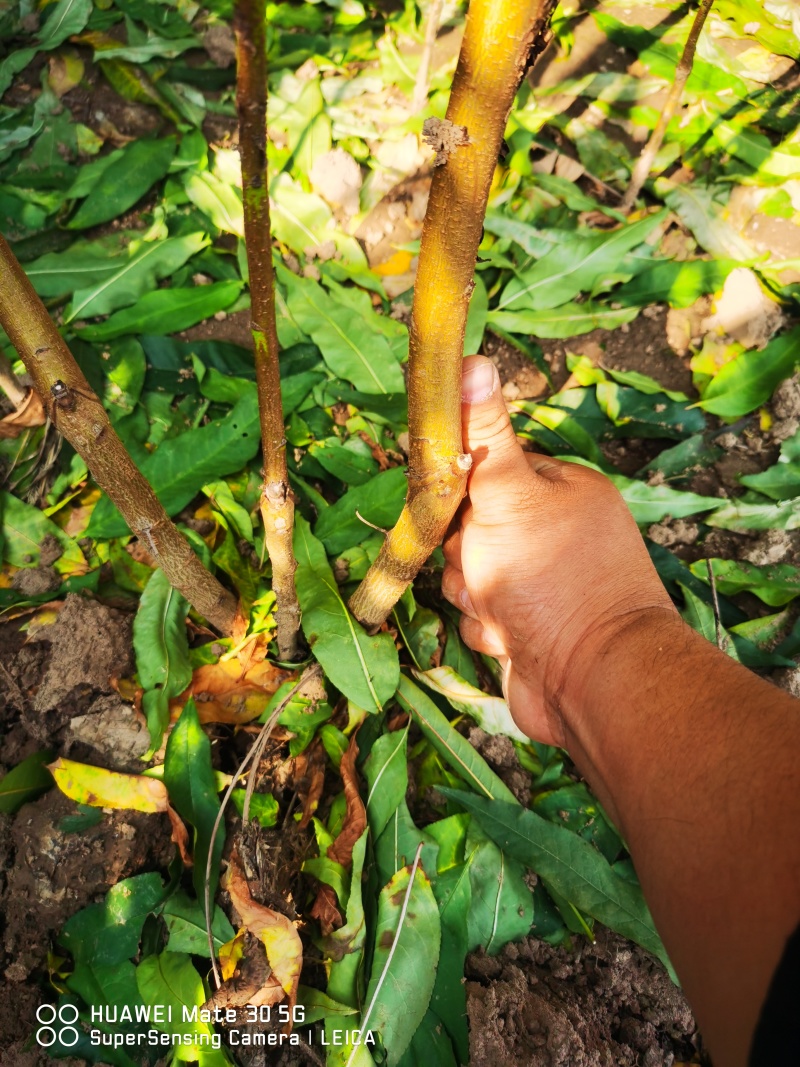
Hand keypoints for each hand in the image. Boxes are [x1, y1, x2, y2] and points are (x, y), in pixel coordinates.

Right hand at [441, 355, 675, 745]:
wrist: (589, 682)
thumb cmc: (551, 577)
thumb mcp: (508, 492)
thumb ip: (484, 433)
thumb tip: (470, 357)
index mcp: (561, 490)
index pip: (486, 469)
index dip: (460, 489)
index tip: (450, 505)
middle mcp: (554, 533)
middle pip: (469, 527)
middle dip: (465, 553)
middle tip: (485, 565)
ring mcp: (542, 584)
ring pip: (468, 575)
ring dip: (473, 595)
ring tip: (502, 607)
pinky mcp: (528, 629)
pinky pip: (479, 617)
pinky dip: (487, 629)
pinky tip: (511, 638)